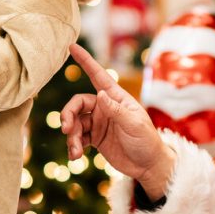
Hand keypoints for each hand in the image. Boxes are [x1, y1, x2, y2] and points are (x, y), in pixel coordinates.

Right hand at [60, 43, 175, 199]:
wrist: (148, 166)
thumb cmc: (147, 141)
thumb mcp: (134, 125)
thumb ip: (116, 110)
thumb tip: (100, 95)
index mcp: (116, 98)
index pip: (98, 76)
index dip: (86, 61)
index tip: (72, 46)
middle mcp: (105, 108)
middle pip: (78, 103)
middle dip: (68, 114)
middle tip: (66, 129)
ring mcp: (99, 123)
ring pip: (75, 123)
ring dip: (71, 136)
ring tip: (74, 151)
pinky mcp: (95, 139)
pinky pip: (78, 138)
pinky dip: (74, 146)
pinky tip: (75, 157)